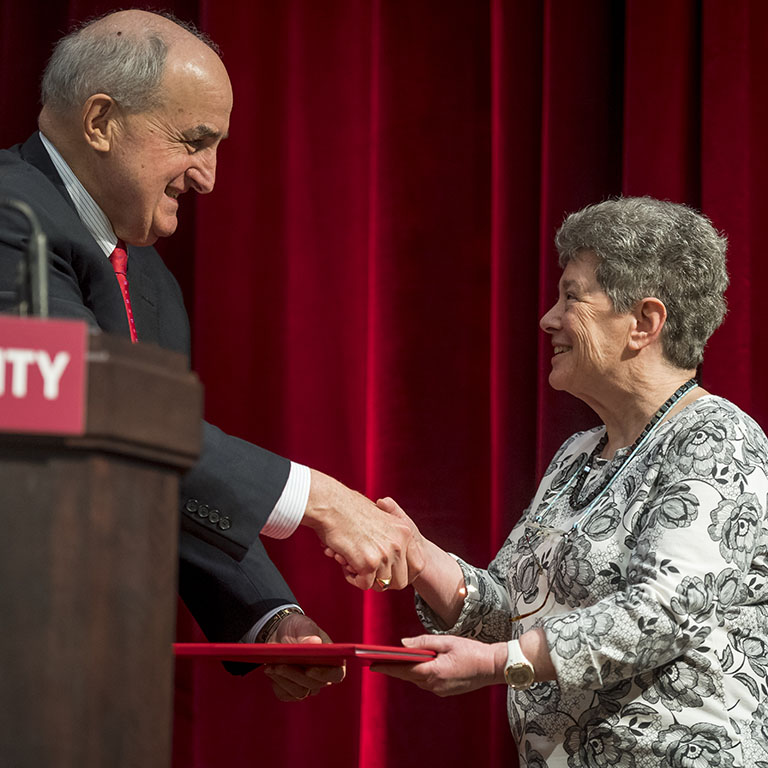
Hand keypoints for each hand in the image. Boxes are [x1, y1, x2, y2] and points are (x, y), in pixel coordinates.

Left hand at [263, 613, 345, 701]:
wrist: (281, 634)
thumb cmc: (297, 628)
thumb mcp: (303, 624)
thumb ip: (308, 633)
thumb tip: (315, 643)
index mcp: (333, 660)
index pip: (337, 674)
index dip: (324, 674)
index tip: (309, 669)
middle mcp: (323, 677)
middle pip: (314, 685)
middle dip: (296, 675)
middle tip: (280, 664)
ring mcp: (308, 686)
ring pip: (299, 692)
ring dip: (284, 679)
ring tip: (271, 665)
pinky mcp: (292, 691)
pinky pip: (285, 694)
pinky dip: (277, 683)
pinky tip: (270, 670)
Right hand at [302, 470, 424, 589]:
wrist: (331, 504)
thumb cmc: (349, 509)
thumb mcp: (382, 518)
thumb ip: (392, 537)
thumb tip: (393, 561)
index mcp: (405, 531)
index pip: (418, 566)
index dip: (404, 575)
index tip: (390, 574)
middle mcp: (399, 543)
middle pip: (401, 581)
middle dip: (383, 581)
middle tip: (367, 572)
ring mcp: (385, 554)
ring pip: (381, 585)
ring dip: (365, 578)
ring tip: (352, 561)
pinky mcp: (369, 563)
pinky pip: (364, 584)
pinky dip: (353, 578)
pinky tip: (345, 562)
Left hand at [370, 635, 506, 696]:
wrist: (493, 667)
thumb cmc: (471, 651)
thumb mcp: (447, 641)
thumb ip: (423, 642)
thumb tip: (403, 644)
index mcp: (434, 671)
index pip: (404, 669)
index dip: (387, 667)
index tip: (372, 664)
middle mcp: (435, 685)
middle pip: (409, 675)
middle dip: (395, 667)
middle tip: (378, 659)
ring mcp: (440, 690)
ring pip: (418, 679)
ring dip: (408, 670)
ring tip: (395, 660)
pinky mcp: (446, 691)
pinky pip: (428, 682)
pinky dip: (420, 673)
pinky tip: (418, 665)